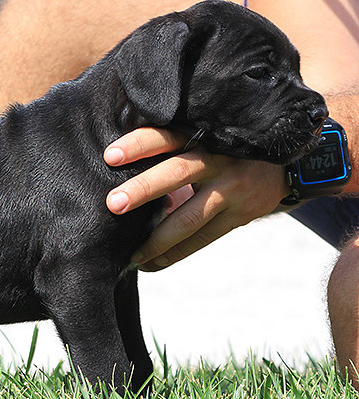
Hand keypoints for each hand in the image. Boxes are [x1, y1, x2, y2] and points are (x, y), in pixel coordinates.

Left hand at [104, 127, 288, 270]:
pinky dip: (176, 253)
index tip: (110, 156)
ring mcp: (231, 189)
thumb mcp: (206, 137)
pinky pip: (203, 238)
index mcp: (204, 135)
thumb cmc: (227, 148)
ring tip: (132, 254)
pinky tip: (152, 263)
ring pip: (190, 217)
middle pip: (177, 173)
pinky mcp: (240, 215)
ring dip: (158, 239)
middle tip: (113, 204)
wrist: (290, 164)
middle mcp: (219, 159)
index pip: (167, 136)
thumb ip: (173, 147)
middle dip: (143, 190)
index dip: (139, 144)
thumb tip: (118, 166)